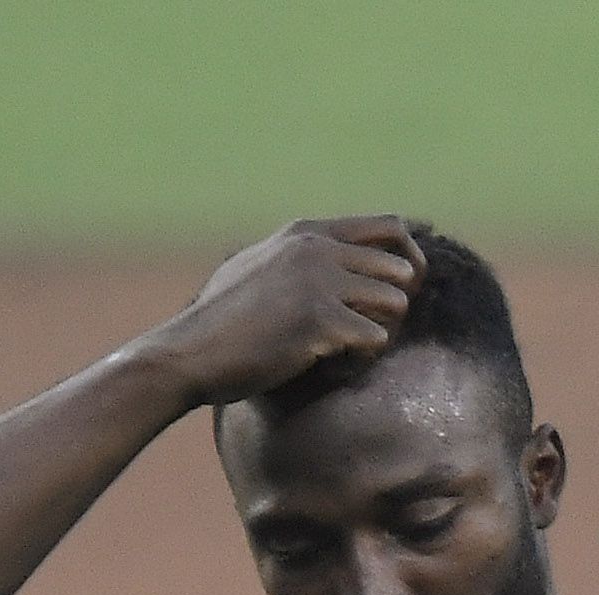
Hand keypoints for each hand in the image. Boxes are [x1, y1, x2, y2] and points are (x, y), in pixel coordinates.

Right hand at [144, 216, 425, 409]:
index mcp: (306, 233)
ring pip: (396, 303)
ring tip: (350, 348)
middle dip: (396, 304)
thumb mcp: (260, 267)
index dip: (407, 260)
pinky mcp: (320, 321)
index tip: (398, 289)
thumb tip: (337, 258)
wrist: (190, 352)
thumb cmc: (223, 321)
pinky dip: (363, 358)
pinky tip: (335, 363)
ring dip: (383, 332)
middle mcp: (316, 249)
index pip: (390, 227)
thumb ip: (299, 257)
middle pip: (401, 268)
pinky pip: (376, 339)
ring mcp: (319, 282)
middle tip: (372, 329)